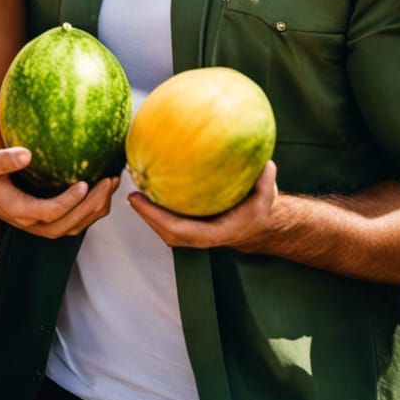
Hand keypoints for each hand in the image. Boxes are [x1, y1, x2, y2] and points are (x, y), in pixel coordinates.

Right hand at [0, 98, 117, 238]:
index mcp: (6, 200)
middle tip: (105, 181)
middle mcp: (22, 217)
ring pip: (69, 227)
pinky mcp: (47, 223)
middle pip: (58, 223)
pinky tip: (108, 187)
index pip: (35, 208)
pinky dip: (94, 210)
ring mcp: (35, 224)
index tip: (70, 178)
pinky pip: (74, 224)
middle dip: (85, 206)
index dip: (60, 200)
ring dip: (94, 209)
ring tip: (112, 181)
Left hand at [127, 161, 278, 249]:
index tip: (139, 200)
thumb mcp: (267, 195)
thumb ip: (266, 180)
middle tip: (131, 195)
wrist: (259, 225)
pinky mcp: (192, 226)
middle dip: (147, 216)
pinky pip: (170, 219)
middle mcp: (201, 237)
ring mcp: (195, 233)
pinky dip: (158, 207)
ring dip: (149, 214)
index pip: (180, 230)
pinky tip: (150, 185)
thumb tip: (266, 163)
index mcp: (216, 233)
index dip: (157, 218)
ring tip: (135, 192)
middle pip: (167, 232)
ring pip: (166, 228)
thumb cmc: (260, 209)